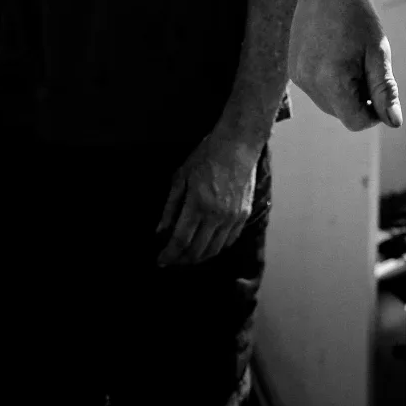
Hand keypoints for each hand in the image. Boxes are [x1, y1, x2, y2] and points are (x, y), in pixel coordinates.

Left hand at [156, 128, 259, 267]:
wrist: (238, 145)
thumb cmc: (206, 156)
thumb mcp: (181, 177)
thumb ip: (170, 207)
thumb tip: (160, 232)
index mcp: (197, 205)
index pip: (180, 241)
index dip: (169, 254)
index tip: (160, 260)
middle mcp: (216, 215)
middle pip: (197, 251)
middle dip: (181, 260)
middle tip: (172, 259)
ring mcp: (233, 217)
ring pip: (214, 250)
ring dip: (199, 257)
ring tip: (188, 256)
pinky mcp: (244, 214)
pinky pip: (230, 241)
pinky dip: (217, 248)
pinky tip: (208, 245)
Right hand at [287, 0, 401, 131]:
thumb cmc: (358, 18)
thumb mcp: (378, 52)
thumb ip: (385, 90)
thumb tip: (394, 122)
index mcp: (331, 80)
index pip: (356, 121)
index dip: (375, 112)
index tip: (383, 89)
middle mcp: (308, 83)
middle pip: (342, 113)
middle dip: (360, 99)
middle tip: (369, 64)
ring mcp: (297, 77)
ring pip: (329, 104)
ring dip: (346, 91)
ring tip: (352, 56)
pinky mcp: (293, 71)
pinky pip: (317, 90)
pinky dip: (331, 82)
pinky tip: (338, 54)